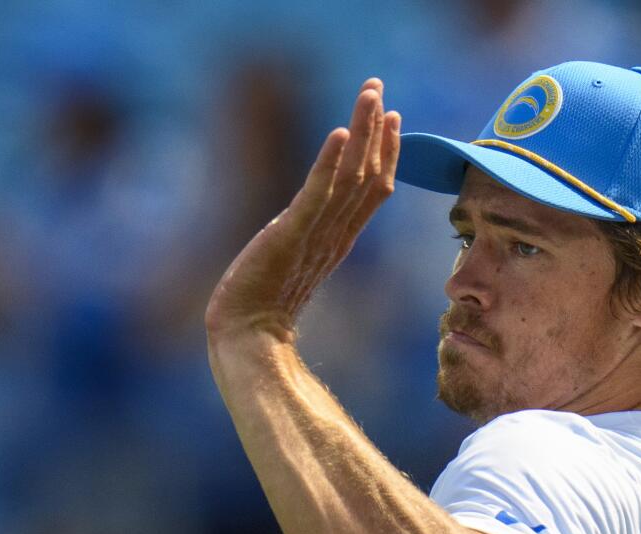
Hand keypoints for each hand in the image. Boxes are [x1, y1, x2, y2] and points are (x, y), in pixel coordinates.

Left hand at [204, 78, 400, 342]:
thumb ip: (305, 244)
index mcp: (339, 240)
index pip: (372, 189)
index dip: (386, 152)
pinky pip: (317, 194)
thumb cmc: (261, 311)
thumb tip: (304, 233)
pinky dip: (330, 163)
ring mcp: (316, 235)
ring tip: (371, 95)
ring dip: (362, 131)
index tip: (393, 118)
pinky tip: (339, 134)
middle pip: (369, 174)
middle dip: (376, 129)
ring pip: (351, 175)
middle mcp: (336, 234)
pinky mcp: (291, 236)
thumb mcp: (291, 266)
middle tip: (378, 88)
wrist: (247, 338)